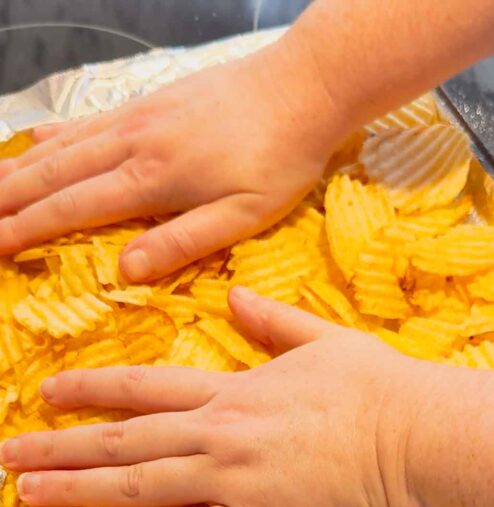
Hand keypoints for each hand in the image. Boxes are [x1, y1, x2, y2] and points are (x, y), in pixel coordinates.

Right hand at [0, 38, 343, 279]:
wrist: (302, 87)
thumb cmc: (280, 160)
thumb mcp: (243, 217)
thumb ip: (183, 242)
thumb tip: (125, 270)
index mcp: (152, 178)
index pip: (74, 208)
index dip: (28, 229)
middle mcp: (133, 142)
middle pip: (55, 173)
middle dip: (10, 200)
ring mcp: (138, 117)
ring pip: (64, 144)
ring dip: (21, 169)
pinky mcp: (149, 102)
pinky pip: (87, 121)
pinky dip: (53, 136)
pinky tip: (36, 142)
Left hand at [1, 289, 418, 506]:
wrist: (420, 442)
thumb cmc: (381, 391)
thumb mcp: (325, 340)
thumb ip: (272, 320)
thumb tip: (232, 295)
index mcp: (234, 389)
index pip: (145, 387)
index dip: (92, 390)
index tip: (49, 392)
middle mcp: (219, 433)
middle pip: (124, 439)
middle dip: (60, 444)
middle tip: (8, 452)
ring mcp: (232, 480)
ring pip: (136, 485)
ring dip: (76, 489)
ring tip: (25, 492)